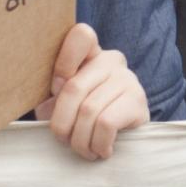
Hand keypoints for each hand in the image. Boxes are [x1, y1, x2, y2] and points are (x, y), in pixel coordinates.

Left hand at [44, 22, 148, 159]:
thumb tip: (48, 103)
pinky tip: (102, 150)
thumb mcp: (64, 104)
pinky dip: (98, 143)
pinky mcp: (138, 101)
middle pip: (74, 87)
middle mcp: (111, 60)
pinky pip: (106, 123)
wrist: (124, 139)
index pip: (82, 35)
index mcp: (90, 54)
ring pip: (89, 110)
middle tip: (63, 140)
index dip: (63, 62)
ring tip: (83, 151)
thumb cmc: (85, 119)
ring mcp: (127, 79)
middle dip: (62, 123)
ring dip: (80, 140)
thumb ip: (53, 98)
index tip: (54, 88)